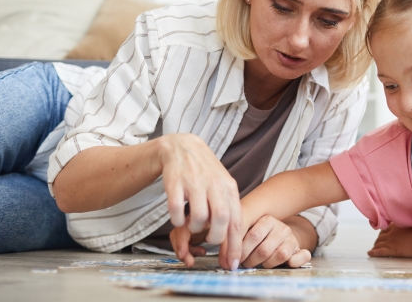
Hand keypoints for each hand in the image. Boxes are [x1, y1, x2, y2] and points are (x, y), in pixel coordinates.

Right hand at [156, 133, 243, 268]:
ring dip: (194, 229)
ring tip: (192, 225)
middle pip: (221, 219)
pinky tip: (178, 217)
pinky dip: (177, 220)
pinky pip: (177, 210)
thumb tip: (233, 241)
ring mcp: (194, 183)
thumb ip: (228, 210)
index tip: (232, 264)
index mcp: (229, 188)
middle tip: (208, 243)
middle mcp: (214, 184)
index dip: (234, 246)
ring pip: (199, 216)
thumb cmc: (204, 173)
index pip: (236, 221)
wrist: (182, 147)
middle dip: (214, 238)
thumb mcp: (222, 186)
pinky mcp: (175, 183)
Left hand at [219, 215, 310, 268]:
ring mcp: (291, 238)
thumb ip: (234, 243)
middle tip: (244, 263)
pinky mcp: (299, 249)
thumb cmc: (258, 237)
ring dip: (266, 264)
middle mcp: (281, 227)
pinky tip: (288, 263)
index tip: (233, 260)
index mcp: (267, 220)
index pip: (253, 236)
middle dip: (250, 260)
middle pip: (264, 249)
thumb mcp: (246, 233)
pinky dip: (295, 261)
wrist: (278, 235)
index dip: (241, 251)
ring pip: (280, 255)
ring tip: (259, 263)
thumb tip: (225, 262)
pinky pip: (301, 256)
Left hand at [367, 224, 411, 257]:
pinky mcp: (392, 251)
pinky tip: (369, 253)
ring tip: (373, 249)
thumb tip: (410, 226)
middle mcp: (392, 233)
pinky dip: (373, 253)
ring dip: (375, 246)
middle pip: (381, 236)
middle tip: (376, 243)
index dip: (382, 233)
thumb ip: (410, 225)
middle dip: (377, 240)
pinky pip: (380, 252)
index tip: (381, 235)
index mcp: (397, 225)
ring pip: (379, 244)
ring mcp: (391, 241)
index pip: (386, 229)